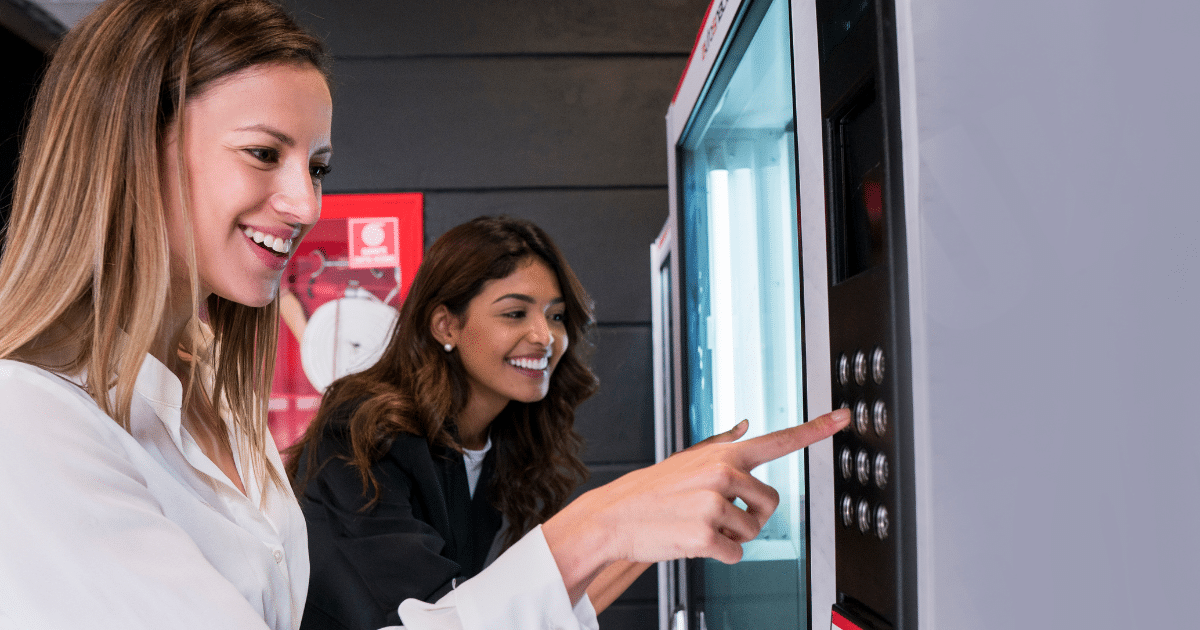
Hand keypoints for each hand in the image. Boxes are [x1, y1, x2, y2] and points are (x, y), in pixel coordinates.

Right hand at [543, 408, 849, 601]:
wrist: (613, 517)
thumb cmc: (652, 491)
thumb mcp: (688, 459)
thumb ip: (722, 446)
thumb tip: (746, 427)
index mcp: (723, 453)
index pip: (780, 439)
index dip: (817, 429)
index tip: (845, 416)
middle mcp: (723, 473)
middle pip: (771, 503)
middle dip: (752, 517)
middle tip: (719, 517)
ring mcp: (714, 503)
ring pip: (753, 533)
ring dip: (732, 538)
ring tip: (699, 526)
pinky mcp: (705, 534)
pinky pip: (735, 555)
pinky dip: (719, 556)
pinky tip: (693, 541)